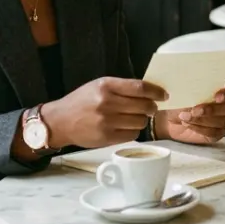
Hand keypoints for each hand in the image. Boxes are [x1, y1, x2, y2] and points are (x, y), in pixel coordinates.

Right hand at [42, 77, 166, 148]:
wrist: (60, 121)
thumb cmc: (82, 101)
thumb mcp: (99, 86)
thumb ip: (122, 87)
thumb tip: (150, 91)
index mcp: (106, 86)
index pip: (140, 87)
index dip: (156, 91)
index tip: (164, 95)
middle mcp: (107, 102)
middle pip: (144, 106)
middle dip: (152, 107)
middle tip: (151, 108)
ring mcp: (107, 121)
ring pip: (140, 122)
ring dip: (142, 120)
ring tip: (133, 117)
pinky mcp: (106, 137)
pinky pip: (133, 135)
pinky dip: (133, 131)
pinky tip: (125, 127)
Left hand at [155, 81, 224, 144]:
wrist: (168, 118)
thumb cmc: (178, 100)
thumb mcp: (183, 91)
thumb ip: (192, 88)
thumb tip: (192, 88)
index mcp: (221, 89)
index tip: (217, 97)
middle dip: (213, 109)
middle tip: (195, 110)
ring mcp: (223, 120)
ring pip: (223, 121)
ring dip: (202, 120)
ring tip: (185, 117)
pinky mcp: (216, 134)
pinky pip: (215, 133)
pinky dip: (200, 129)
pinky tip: (188, 124)